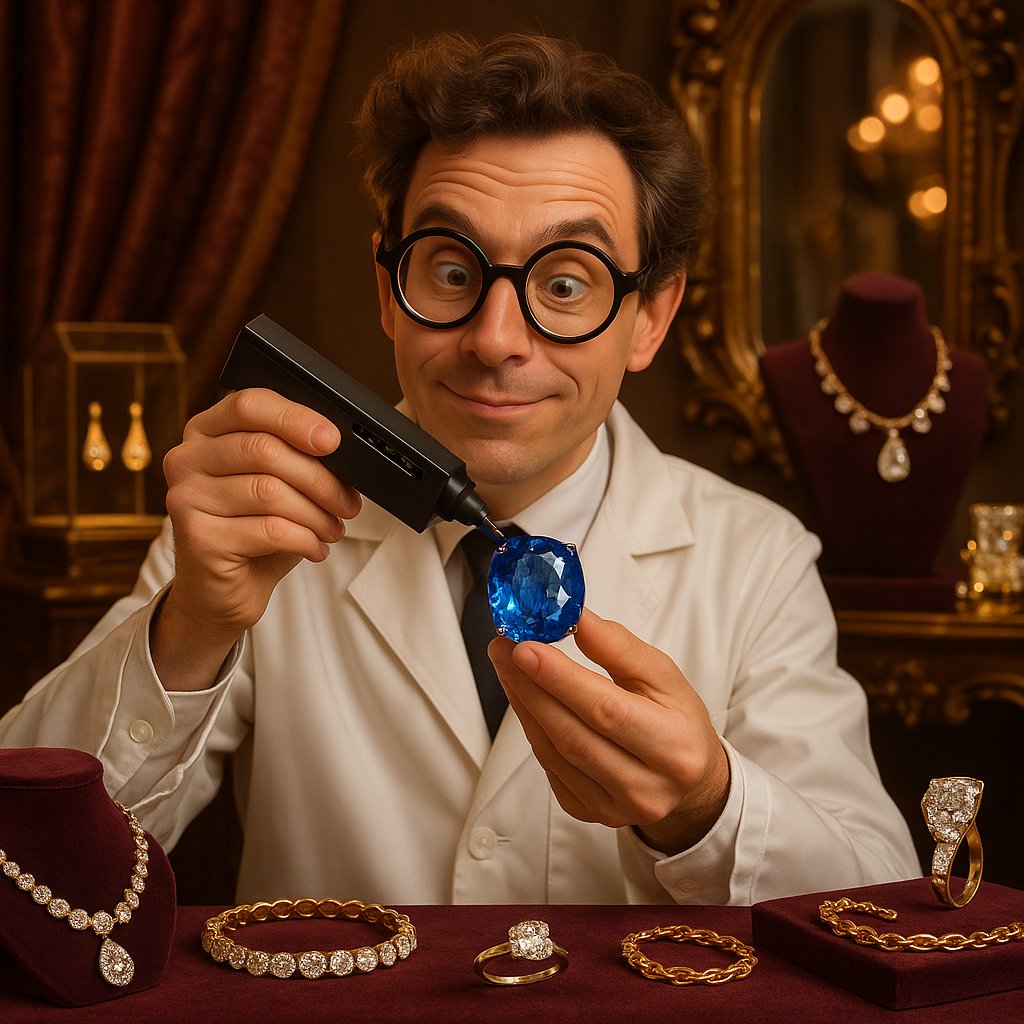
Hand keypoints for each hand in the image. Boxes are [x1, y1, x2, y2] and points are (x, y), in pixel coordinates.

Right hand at [153, 388, 361, 689]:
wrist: (222, 592)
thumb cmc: (255, 532)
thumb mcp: (279, 485)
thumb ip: (298, 458)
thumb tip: (343, 450)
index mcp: (205, 432)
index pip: (249, 405)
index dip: (295, 418)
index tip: (333, 440)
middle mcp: (187, 459)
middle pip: (265, 449)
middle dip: (320, 478)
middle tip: (348, 503)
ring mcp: (185, 498)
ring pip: (271, 492)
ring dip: (317, 514)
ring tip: (333, 529)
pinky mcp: (197, 538)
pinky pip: (270, 530)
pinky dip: (306, 540)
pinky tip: (316, 548)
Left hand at [488, 609, 728, 853]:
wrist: (691, 780)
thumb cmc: (678, 721)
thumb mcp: (664, 676)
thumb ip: (619, 647)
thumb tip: (576, 619)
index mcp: (673, 747)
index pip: (605, 710)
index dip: (560, 679)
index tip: (525, 647)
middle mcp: (645, 787)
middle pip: (572, 734)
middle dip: (530, 687)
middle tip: (504, 648)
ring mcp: (614, 808)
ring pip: (553, 753)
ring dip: (524, 705)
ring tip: (508, 667)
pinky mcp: (590, 814)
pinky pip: (549, 769)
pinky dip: (534, 730)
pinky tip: (527, 701)